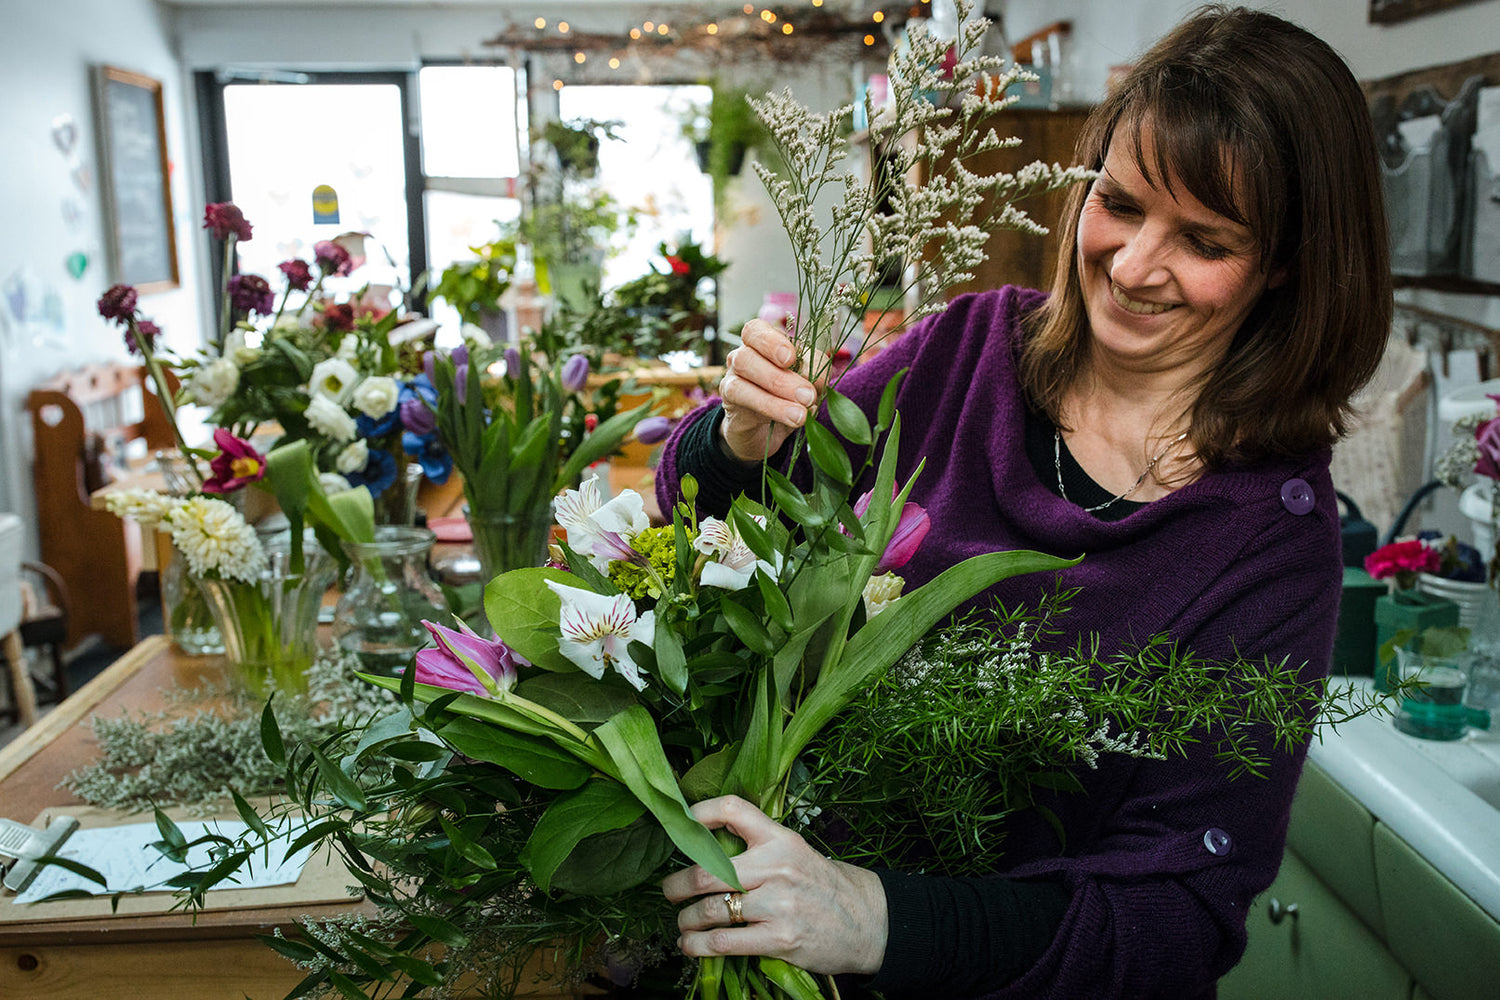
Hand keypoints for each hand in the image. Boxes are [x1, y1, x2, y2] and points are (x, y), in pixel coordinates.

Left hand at [661, 795, 887, 975]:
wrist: (867, 922)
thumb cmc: (823, 887)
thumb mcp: (796, 853)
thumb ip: (758, 850)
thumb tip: (705, 852)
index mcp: (780, 839)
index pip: (733, 810)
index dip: (699, 814)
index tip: (679, 825)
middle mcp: (778, 866)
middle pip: (708, 871)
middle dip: (678, 885)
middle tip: (669, 892)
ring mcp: (779, 904)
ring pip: (710, 910)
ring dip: (686, 920)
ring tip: (683, 924)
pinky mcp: (779, 938)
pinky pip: (724, 942)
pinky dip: (698, 946)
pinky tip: (691, 946)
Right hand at [718, 320, 824, 463]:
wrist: (764, 431)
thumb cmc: (789, 398)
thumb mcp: (808, 382)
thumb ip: (815, 374)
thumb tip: (818, 380)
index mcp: (763, 343)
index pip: (756, 330)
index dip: (772, 341)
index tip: (791, 358)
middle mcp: (743, 354)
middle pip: (749, 352)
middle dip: (781, 375)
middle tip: (808, 395)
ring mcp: (732, 375)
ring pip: (743, 370)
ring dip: (776, 391)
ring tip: (801, 413)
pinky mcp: (728, 399)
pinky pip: (741, 396)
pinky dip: (769, 407)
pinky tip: (790, 419)